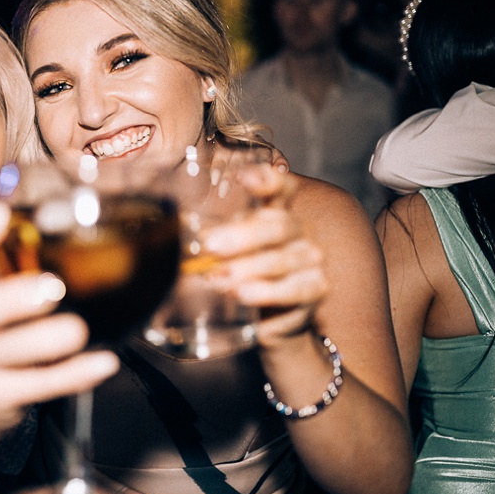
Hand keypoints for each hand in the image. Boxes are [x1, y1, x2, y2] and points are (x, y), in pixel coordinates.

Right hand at [0, 204, 119, 434]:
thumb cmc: (6, 333)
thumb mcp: (5, 300)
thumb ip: (31, 268)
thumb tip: (94, 219)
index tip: (0, 214)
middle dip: (12, 298)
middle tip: (52, 287)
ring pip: (4, 352)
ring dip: (42, 340)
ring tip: (78, 331)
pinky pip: (33, 386)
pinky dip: (71, 376)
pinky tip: (105, 363)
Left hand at [199, 166, 326, 347]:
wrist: (270, 315)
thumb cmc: (242, 272)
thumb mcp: (222, 251)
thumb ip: (208, 241)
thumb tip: (179, 243)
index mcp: (274, 212)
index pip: (281, 187)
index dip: (268, 179)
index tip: (245, 178)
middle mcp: (299, 231)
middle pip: (278, 225)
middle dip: (243, 236)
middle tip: (211, 246)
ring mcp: (311, 261)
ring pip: (285, 261)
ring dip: (251, 271)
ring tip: (224, 283)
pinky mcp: (315, 290)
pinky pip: (297, 294)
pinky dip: (271, 300)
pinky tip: (250, 306)